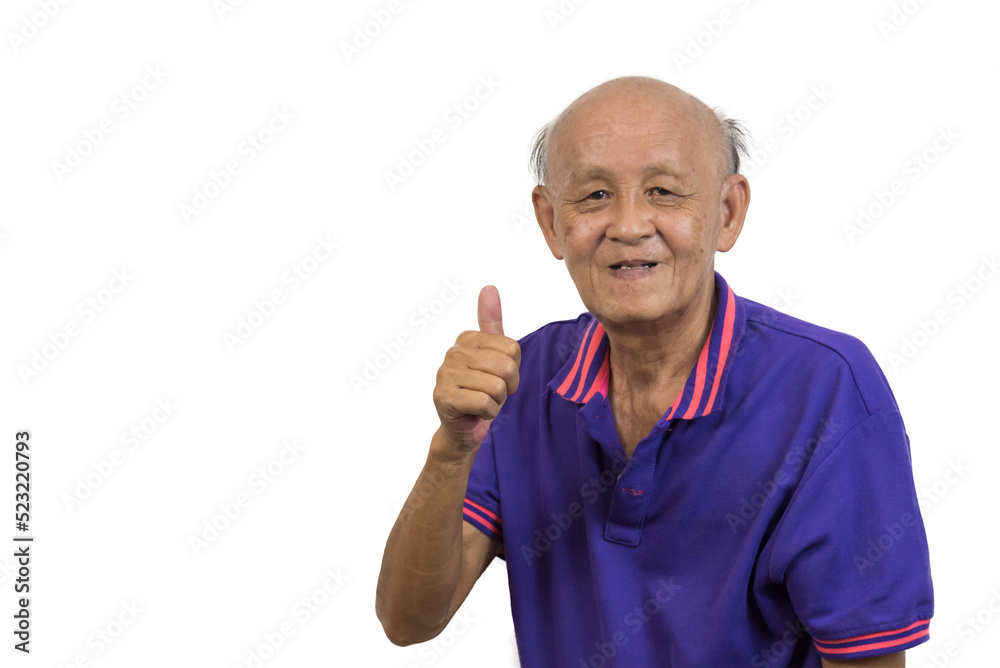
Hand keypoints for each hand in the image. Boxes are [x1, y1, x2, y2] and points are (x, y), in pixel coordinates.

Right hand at [432, 285, 520, 456]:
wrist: (464, 428)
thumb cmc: (482, 391)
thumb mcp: (495, 356)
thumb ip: (493, 323)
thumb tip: (489, 287)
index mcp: (467, 338)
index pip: (513, 349)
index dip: (514, 371)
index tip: (498, 378)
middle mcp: (453, 352)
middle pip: (507, 367)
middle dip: (507, 388)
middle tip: (492, 394)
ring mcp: (444, 373)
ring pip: (497, 387)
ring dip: (497, 402)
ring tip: (481, 403)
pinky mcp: (443, 397)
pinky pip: (485, 404)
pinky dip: (487, 414)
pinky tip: (474, 413)